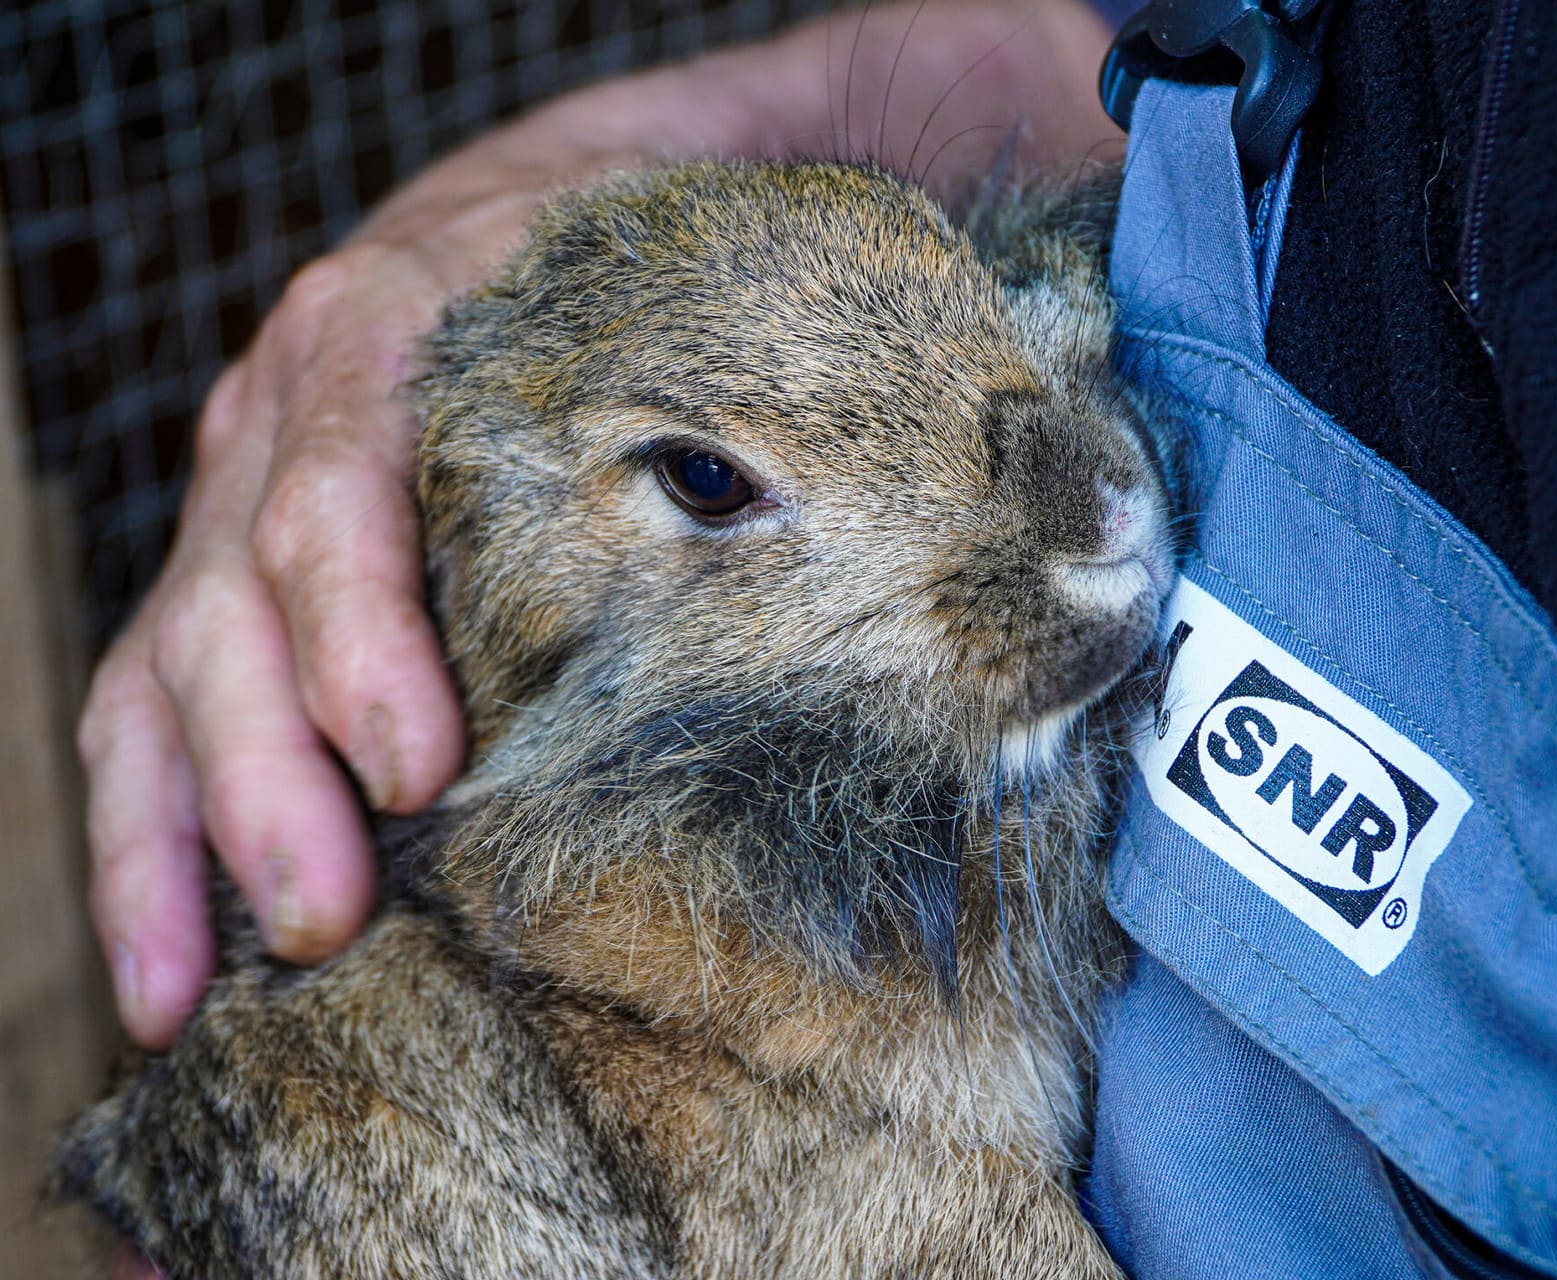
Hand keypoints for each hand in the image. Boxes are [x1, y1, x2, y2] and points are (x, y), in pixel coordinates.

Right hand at [79, 0, 1117, 1050]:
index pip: (342, 473)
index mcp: (399, 329)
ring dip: (189, 834)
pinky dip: (152, 845)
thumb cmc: (643, 267)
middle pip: (232, 597)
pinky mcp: (230, 587)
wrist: (555, 209)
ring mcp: (242, 501)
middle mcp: (288, 413)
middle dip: (268, 769)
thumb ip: (781, 389)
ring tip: (225, 975)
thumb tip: (1007, 525)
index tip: (420, 760)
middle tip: (331, 904)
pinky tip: (176, 969)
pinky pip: (151, 714)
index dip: (360, 622)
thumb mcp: (700, 286)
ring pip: (170, 669)